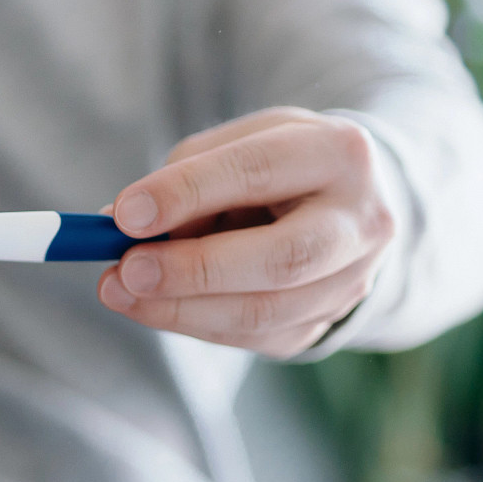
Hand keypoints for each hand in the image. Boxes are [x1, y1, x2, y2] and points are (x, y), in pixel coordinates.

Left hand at [97, 108, 395, 358]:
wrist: (347, 202)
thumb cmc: (277, 166)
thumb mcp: (238, 145)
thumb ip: (184, 177)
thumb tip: (121, 226)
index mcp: (340, 153)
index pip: (258, 172)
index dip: (187, 194)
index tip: (124, 215)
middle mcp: (362, 223)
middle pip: (280, 260)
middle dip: (194, 270)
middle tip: (126, 271)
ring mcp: (353, 282)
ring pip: (263, 312)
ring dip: (181, 309)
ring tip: (120, 291)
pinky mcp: (327, 323)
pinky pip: (253, 337)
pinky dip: (195, 323)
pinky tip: (156, 306)